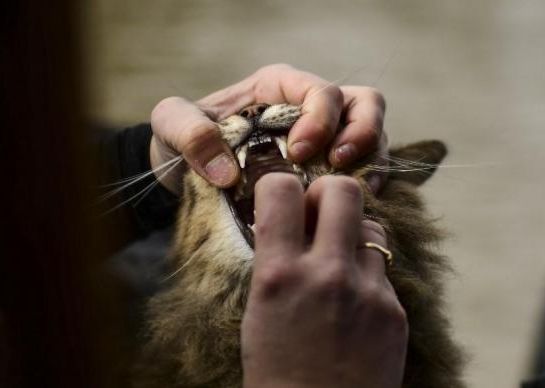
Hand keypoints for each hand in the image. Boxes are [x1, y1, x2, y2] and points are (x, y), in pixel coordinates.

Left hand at [149, 64, 387, 193]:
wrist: (182, 171)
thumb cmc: (180, 138)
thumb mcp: (171, 125)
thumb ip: (190, 133)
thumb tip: (228, 173)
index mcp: (279, 86)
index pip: (321, 91)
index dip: (319, 120)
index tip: (297, 154)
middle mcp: (308, 107)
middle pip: (364, 103)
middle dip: (361, 132)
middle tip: (337, 165)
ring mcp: (324, 138)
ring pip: (373, 135)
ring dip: (370, 161)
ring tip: (355, 191)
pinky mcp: (326, 170)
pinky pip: (362, 169)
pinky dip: (364, 185)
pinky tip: (351, 208)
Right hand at [241, 173, 407, 387]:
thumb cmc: (276, 374)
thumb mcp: (259, 312)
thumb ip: (275, 262)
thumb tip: (287, 222)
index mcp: (279, 275)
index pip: (281, 189)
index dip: (277, 184)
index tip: (279, 196)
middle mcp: (327, 275)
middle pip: (343, 190)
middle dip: (328, 193)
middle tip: (318, 215)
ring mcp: (367, 292)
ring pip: (371, 227)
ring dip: (352, 233)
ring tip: (338, 261)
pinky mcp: (394, 312)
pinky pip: (382, 271)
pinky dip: (366, 275)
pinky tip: (353, 304)